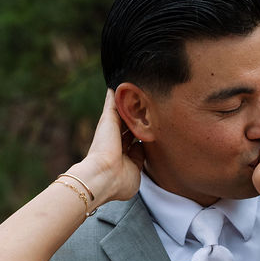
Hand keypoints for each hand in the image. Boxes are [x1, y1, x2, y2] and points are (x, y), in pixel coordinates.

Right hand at [70, 90, 143, 205]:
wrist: (104, 176)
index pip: (135, 140)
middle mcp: (116, 140)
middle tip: (149, 100)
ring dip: (129, 100)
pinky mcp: (108, 118)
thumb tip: (142, 145)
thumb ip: (140, 159)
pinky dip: (117, 91)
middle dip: (138, 114)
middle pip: (129, 123)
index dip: (145, 133)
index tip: (155, 125)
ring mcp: (111, 128)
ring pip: (123, 110)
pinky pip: (113, 100)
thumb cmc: (120, 181)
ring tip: (139, 84)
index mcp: (122, 155)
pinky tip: (124, 79)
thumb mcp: (136, 173)